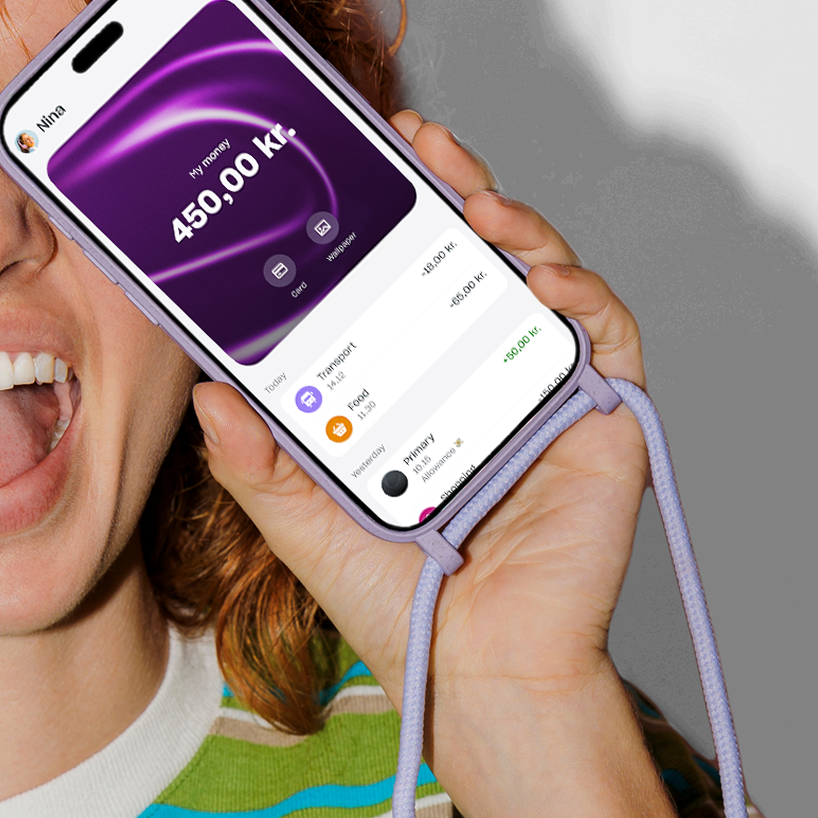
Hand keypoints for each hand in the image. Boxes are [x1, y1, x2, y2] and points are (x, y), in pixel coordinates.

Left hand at [193, 117, 707, 817]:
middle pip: (481, 255)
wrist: (475, 676)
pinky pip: (608, 336)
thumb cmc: (400, 602)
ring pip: (546, 276)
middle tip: (420, 140)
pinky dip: (582, 296)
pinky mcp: (604, 421)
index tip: (365, 155)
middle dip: (458, 185)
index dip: (396, 210)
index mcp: (416, 383)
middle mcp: (484, 373)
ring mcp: (547, 391)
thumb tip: (208, 391)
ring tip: (477, 201)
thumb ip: (255, 461)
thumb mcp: (301, 521)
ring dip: (519, 224)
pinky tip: (543, 281)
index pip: (408, 274)